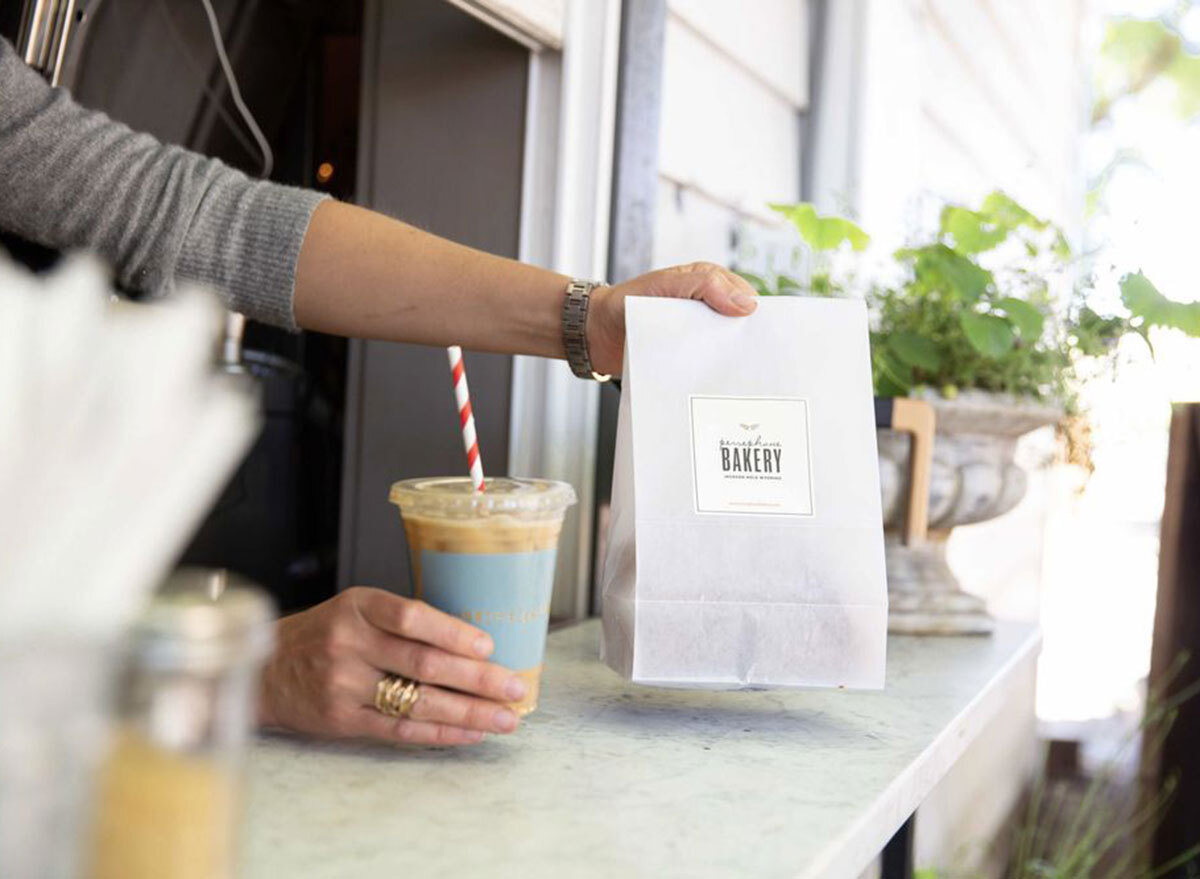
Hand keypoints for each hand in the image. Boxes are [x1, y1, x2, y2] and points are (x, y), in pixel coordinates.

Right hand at [258, 587, 527, 745]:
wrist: (268, 670)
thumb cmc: (324, 634)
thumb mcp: (356, 609)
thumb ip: (402, 621)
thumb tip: (471, 642)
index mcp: (358, 607)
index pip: (411, 617)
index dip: (453, 632)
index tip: (489, 646)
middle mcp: (350, 644)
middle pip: (423, 663)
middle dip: (477, 679)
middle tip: (514, 687)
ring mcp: (344, 685)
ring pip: (417, 701)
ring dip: (469, 712)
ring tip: (505, 717)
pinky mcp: (343, 720)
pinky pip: (401, 729)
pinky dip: (440, 732)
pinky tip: (470, 733)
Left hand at [586, 262, 758, 375]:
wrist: (594, 332)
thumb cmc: (626, 301)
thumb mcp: (666, 284)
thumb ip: (705, 285)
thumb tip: (747, 305)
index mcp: (709, 287)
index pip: (747, 301)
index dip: (759, 319)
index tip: (767, 338)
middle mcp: (706, 313)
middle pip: (741, 331)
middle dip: (749, 347)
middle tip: (756, 364)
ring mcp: (696, 338)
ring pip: (726, 354)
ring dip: (731, 366)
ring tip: (739, 381)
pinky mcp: (685, 361)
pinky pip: (706, 370)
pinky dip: (712, 378)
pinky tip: (715, 388)